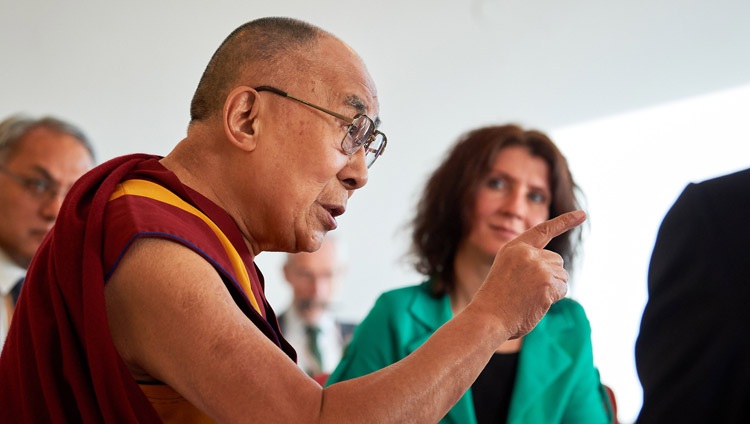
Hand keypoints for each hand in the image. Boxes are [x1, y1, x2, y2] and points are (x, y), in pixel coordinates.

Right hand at [472, 210, 586, 338]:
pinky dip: (553, 297)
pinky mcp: (547, 282)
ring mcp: (538, 267)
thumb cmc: (496, 299)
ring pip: (561, 275)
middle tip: (527, 290)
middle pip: (556, 260)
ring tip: (529, 296)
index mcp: (515, 247)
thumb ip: (527, 262)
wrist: (489, 316)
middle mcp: (528, 253)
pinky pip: (562, 288)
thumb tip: (557, 268)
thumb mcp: (507, 270)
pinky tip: (536, 302)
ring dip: (551, 287)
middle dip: (550, 275)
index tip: (582, 215)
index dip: (565, 221)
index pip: (544, 230)